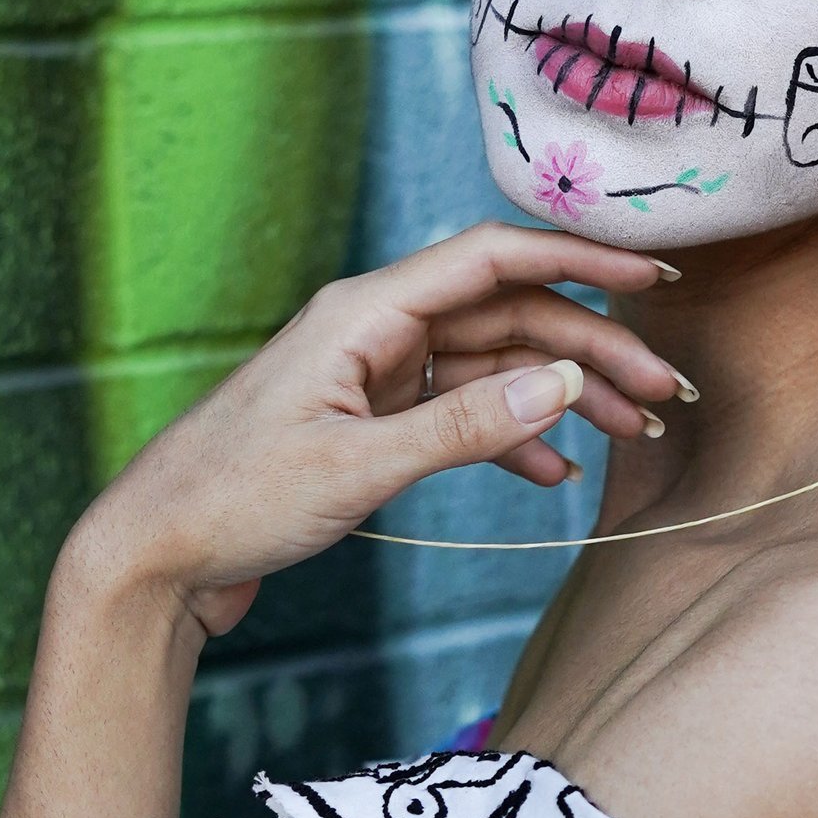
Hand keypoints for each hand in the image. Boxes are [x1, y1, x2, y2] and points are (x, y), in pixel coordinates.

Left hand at [68, 223, 684, 630]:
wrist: (153, 558)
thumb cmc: (231, 499)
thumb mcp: (357, 465)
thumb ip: (466, 425)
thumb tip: (564, 382)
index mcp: (365, 312)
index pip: (492, 259)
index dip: (578, 262)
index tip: (650, 279)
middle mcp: (376, 331)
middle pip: (509, 318)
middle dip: (592, 350)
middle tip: (664, 394)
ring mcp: (376, 378)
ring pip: (495, 369)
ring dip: (564, 399)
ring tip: (631, 437)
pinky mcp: (373, 425)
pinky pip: (463, 416)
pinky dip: (514, 441)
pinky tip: (556, 476)